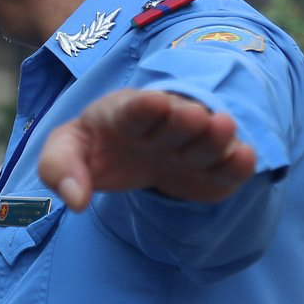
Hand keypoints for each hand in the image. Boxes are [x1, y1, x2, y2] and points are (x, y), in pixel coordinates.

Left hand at [36, 88, 255, 211]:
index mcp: (124, 115)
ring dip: (214, 138)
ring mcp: (189, 148)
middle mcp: (163, 126)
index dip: (143, 107)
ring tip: (221, 127)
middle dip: (183, 119)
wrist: (125, 153)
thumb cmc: (95, 147)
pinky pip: (227, 169)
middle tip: (192, 116)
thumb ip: (59, 168)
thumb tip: (75, 201)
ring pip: (206, 141)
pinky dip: (237, 165)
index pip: (134, 110)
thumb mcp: (65, 150)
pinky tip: (245, 158)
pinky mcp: (209, 173)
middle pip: (176, 122)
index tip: (152, 103)